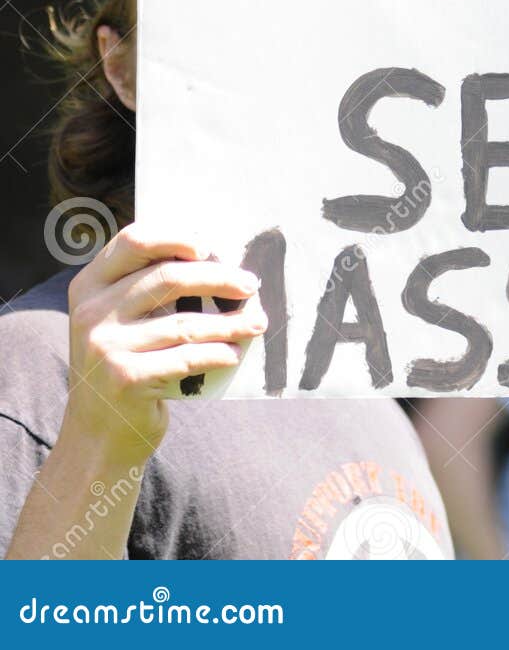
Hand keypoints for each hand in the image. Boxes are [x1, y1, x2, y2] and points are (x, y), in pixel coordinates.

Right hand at [64, 223, 265, 466]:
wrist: (96, 435)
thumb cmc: (121, 365)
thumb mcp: (116, 320)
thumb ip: (145, 288)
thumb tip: (215, 261)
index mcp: (89, 285)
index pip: (133, 241)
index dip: (174, 237)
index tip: (209, 247)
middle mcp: (91, 312)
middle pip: (167, 277)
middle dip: (218, 278)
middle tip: (250, 285)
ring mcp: (105, 346)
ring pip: (184, 323)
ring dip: (228, 322)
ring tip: (255, 323)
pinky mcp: (125, 379)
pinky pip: (185, 358)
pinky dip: (215, 354)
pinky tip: (232, 354)